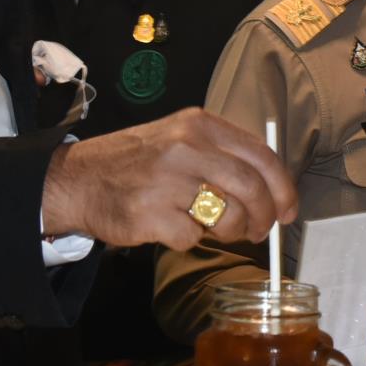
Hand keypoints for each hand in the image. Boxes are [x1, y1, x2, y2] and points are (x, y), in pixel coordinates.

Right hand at [41, 108, 298, 249]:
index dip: (283, 188)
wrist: (77, 179)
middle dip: (263, 217)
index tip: (288, 210)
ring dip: (228, 232)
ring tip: (210, 228)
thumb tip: (272, 191)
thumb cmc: (136, 163)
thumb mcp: (180, 139)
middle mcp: (185, 147)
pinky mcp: (150, 214)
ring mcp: (167, 181)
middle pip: (251, 188)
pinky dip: (188, 240)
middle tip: (257, 231)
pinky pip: (191, 238)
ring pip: (227, 216)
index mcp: (199, 124)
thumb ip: (223, 156)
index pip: (261, 156)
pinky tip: (171, 227)